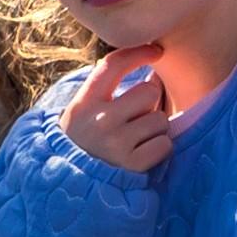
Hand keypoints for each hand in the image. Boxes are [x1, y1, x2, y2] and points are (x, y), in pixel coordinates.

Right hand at [64, 51, 181, 174]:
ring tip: (137, 138)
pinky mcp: (133, 165)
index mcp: (85, 102)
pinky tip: (143, 153)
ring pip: (160, 120)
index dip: (139, 52)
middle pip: (148, 92)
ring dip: (155, 128)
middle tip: (137, 116)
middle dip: (150, 103)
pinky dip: (159, 148)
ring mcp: (117, 144)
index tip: (157, 51)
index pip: (114, 64)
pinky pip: (164, 145)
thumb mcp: (84, 110)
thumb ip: (108, 88)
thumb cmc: (84, 141)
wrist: (71, 185)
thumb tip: (152, 72)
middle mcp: (101, 120)